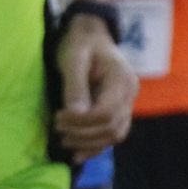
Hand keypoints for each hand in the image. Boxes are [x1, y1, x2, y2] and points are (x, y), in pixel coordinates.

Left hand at [53, 13, 136, 156]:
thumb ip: (75, 86)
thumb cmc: (81, 43)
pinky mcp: (120, 109)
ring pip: (115, 135)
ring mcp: (127, 102)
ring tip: (65, 141)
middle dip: (83, 134)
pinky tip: (78, 153)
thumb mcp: (73, 58)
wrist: (92, 35)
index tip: (59, 117)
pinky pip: (112, 133)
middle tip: (57, 128)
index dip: (82, 122)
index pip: (106, 113)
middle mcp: (130, 93)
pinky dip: (96, 146)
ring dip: (89, 143)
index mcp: (121, 79)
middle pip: (111, 127)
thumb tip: (75, 114)